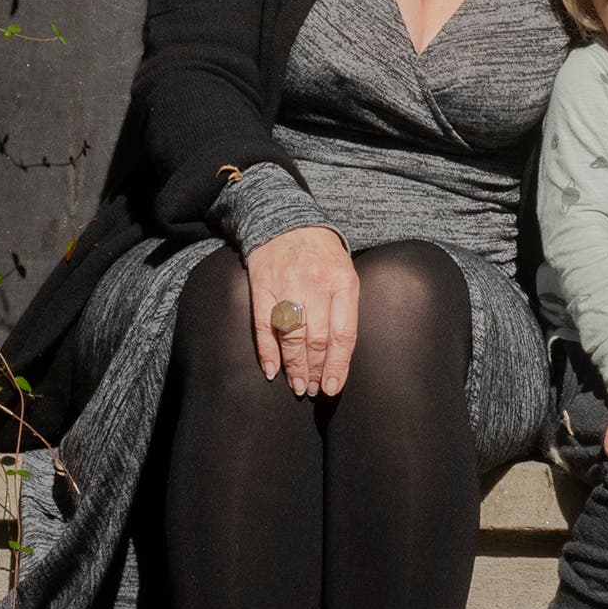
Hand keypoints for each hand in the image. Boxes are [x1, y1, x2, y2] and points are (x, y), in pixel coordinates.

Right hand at [244, 225, 358, 395]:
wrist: (287, 219)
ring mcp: (286, 284)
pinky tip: (272, 369)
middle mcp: (315, 283)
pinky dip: (267, 351)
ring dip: (294, 366)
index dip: (337, 365)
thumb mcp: (345, 272)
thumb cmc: (322, 253)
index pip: (343, 333)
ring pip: (291, 336)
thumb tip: (340, 355)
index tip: (332, 387)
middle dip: (314, 370)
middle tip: (311, 389)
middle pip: (316, 339)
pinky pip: (264, 325)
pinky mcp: (261, 285)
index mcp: (343, 281)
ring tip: (297, 384)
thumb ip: (346, 308)